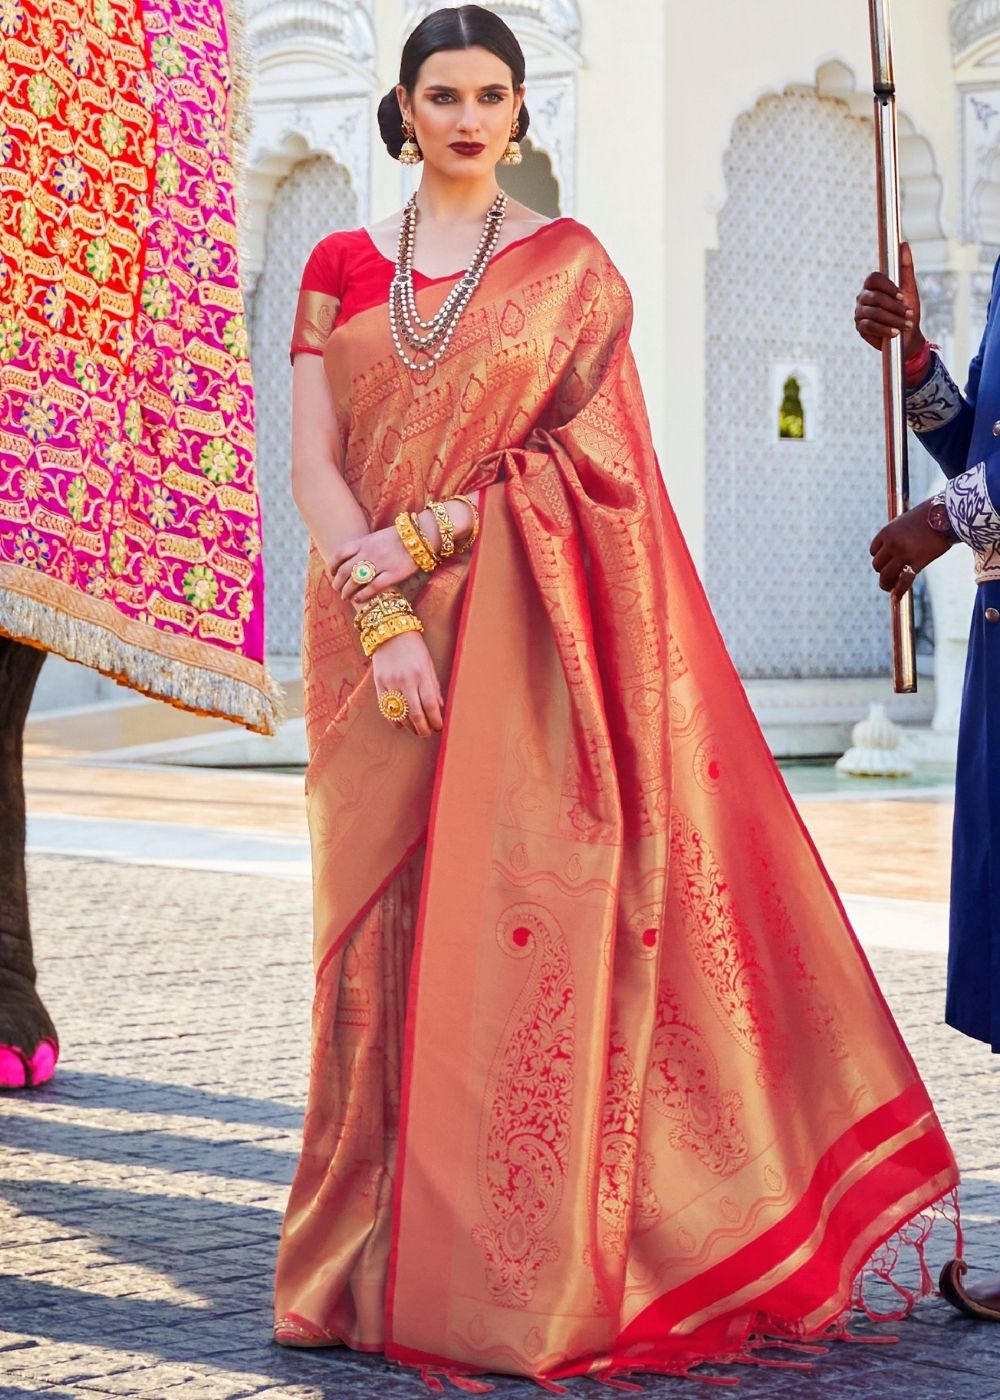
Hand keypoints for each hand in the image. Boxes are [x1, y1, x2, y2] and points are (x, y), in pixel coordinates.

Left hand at [330, 526, 417, 604]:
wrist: (420, 535)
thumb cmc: (400, 537)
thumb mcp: (377, 537)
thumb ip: (365, 547)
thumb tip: (353, 558)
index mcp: (364, 542)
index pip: (340, 554)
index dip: (332, 565)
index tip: (331, 573)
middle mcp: (369, 552)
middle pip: (345, 570)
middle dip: (337, 582)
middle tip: (337, 589)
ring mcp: (380, 564)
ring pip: (356, 580)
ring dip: (347, 591)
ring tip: (345, 597)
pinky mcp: (393, 574)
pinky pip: (373, 587)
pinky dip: (363, 595)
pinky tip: (359, 599)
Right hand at [372, 631, 443, 738]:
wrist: (390, 631)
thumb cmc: (414, 647)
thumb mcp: (428, 663)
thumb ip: (434, 686)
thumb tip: (440, 707)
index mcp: (421, 674)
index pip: (431, 705)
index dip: (436, 720)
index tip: (439, 728)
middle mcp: (406, 680)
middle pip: (416, 714)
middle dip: (423, 729)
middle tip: (427, 734)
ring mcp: (391, 682)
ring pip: (400, 714)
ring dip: (409, 727)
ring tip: (416, 730)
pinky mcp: (379, 683)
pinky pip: (385, 707)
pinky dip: (393, 719)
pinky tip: (400, 725)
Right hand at [855, 242, 924, 365]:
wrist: (907, 336)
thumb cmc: (908, 311)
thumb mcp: (910, 288)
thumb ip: (906, 267)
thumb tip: (903, 244)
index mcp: (873, 285)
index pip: (873, 278)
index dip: (888, 287)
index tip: (901, 295)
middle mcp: (863, 297)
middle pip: (875, 297)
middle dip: (895, 307)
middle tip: (909, 314)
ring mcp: (860, 312)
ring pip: (874, 312)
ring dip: (893, 319)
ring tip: (905, 325)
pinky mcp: (860, 327)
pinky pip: (870, 326)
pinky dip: (885, 329)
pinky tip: (895, 332)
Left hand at [870, 499, 954, 598]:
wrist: (948, 514)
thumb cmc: (931, 515)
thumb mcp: (908, 520)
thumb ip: (899, 534)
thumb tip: (897, 546)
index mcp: (887, 531)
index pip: (873, 551)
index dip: (880, 558)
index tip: (887, 562)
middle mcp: (891, 543)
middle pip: (877, 565)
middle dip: (883, 571)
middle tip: (890, 576)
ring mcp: (903, 553)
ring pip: (886, 575)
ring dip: (887, 583)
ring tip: (891, 588)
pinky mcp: (917, 562)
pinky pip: (903, 581)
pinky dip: (898, 591)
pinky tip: (896, 598)